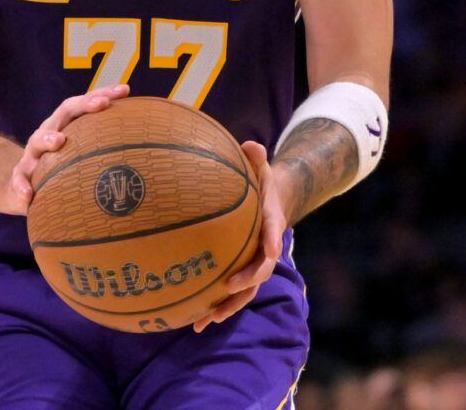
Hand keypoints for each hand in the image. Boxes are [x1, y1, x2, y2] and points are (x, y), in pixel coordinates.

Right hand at [0, 83, 128, 214]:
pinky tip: (28, 194)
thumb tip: (151, 154)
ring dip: (47, 138)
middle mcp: (48, 134)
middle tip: (101, 105)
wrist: (21, 187)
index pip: (84, 105)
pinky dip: (21, 185)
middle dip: (83, 106)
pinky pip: (18, 179)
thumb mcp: (81, 157)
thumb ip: (106, 151)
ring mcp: (32, 155)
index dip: (103, 94)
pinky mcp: (20, 176)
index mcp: (66, 127)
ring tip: (59, 141)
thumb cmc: (63, 171)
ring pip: (37, 141)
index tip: (125, 90)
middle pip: (64, 113)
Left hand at [193, 141, 289, 330]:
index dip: (273, 242)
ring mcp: (251, 264)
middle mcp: (264, 249)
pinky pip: (227, 292)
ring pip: (244, 292)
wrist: (270, 202)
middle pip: (260, 272)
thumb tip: (251, 144)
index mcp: (271, 223)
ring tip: (204, 321)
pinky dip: (212, 306)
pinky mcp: (238, 271)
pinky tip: (191, 320)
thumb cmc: (259, 182)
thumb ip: (256, 159)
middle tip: (230, 288)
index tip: (270, 250)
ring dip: (226, 306)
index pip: (274, 234)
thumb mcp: (261, 167)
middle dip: (247, 283)